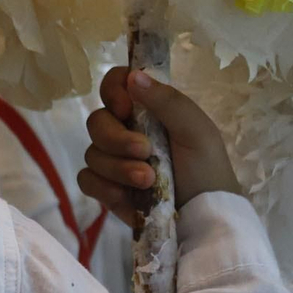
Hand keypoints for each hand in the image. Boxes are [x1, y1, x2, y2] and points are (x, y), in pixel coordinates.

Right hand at [77, 67, 240, 223]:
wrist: (205, 216)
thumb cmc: (206, 168)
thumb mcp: (197, 130)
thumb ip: (168, 101)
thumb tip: (133, 76)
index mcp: (147, 110)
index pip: (115, 84)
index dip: (112, 91)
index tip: (125, 108)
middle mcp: (125, 131)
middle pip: (96, 121)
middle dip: (117, 139)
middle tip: (145, 151)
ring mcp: (113, 160)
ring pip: (92, 153)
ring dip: (119, 167)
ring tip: (147, 181)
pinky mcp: (105, 187)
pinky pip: (86, 179)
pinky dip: (104, 186)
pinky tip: (126, 195)